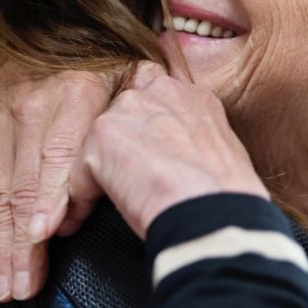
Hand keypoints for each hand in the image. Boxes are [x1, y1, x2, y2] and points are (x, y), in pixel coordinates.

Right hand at [0, 51, 110, 300]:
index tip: (44, 236)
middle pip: (23, 183)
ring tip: (4, 285)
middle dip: (22, 240)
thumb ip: (128, 114)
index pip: (58, 152)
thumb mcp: (128, 67)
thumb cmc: (97, 49)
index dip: (50, 196)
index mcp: (73, 91)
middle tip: (25, 287)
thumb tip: (115, 174)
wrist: (42, 15)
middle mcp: (29, 106)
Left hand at [70, 63, 268, 238]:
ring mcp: (130, 109)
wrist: (215, 215)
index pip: (155, 99)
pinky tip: (90, 217)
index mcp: (192, 96)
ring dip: (101, 172)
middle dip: (119, 147)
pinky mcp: (104, 135)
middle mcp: (160, 90)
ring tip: (109, 203)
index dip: (146, 130)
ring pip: (99, 143)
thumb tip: (179, 158)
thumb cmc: (226, 200)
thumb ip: (192, 140)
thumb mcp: (220, 153)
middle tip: (128, 183)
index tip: (146, 159)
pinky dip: (83, 196)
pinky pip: (80, 171)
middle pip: (122, 115)